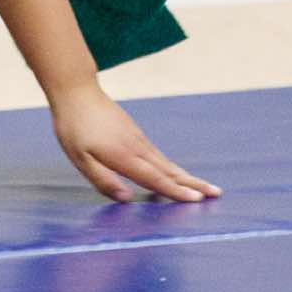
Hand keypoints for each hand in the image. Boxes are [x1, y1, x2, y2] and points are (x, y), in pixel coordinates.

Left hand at [50, 85, 219, 203]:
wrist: (78, 91)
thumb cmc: (74, 127)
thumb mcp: (79, 158)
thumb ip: (102, 179)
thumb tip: (127, 199)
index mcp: (124, 156)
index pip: (155, 178)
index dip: (175, 191)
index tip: (197, 199)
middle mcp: (137, 148)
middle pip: (169, 170)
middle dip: (193, 183)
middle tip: (217, 193)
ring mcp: (138, 139)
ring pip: (166, 162)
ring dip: (187, 176)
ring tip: (205, 187)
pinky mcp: (135, 134)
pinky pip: (158, 156)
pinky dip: (172, 167)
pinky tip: (175, 174)